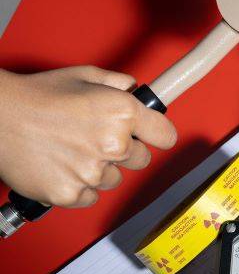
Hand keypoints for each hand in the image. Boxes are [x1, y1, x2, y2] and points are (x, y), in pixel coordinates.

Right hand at [0, 66, 176, 207]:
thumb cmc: (37, 95)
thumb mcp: (84, 76)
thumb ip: (118, 83)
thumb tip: (136, 90)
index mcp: (122, 112)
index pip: (166, 136)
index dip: (156, 134)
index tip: (151, 135)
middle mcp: (113, 144)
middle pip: (141, 160)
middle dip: (124, 151)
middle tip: (96, 138)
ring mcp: (92, 172)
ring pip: (114, 179)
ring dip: (99, 169)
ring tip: (72, 149)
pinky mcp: (71, 193)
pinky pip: (91, 196)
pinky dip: (79, 186)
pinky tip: (62, 166)